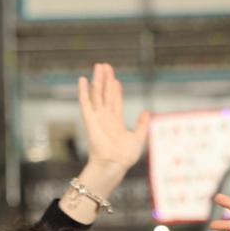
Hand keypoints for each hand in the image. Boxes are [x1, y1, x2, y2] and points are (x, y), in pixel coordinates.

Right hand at [77, 63, 149, 179]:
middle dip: (106, 79)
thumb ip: (142, 125)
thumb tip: (147, 112)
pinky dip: (83, 90)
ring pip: (96, 93)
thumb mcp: (138, 138)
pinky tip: (82, 79)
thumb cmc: (124, 157)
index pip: (115, 102)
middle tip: (105, 66)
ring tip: (98, 66)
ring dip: (97, 79)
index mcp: (115, 123)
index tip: (116, 80)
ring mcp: (96, 117)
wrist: (114, 164)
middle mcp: (105, 118)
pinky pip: (85, 102)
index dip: (116, 90)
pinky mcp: (89, 119)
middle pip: (105, 94)